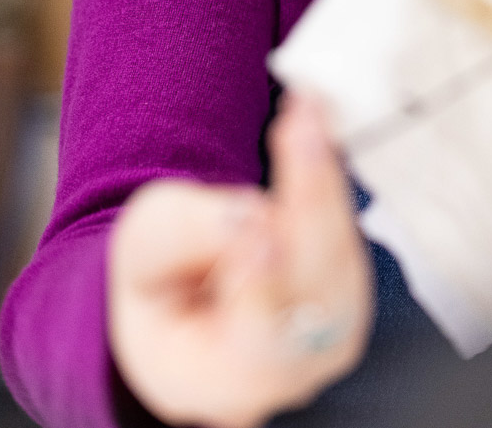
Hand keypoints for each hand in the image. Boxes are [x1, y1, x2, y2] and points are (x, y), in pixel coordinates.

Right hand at [107, 94, 371, 427]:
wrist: (189, 287)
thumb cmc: (158, 282)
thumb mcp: (141, 251)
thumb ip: (182, 234)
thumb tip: (245, 214)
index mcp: (215, 380)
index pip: (253, 344)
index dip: (261, 286)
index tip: (259, 228)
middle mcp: (287, 372)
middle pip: (313, 293)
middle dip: (307, 203)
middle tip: (300, 128)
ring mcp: (329, 335)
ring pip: (340, 257)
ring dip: (324, 177)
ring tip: (306, 110)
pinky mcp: (350, 290)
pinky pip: (350, 234)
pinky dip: (331, 178)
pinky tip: (315, 124)